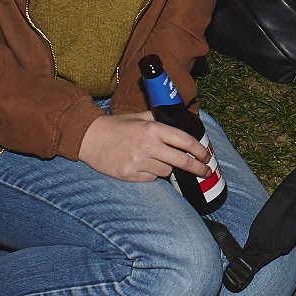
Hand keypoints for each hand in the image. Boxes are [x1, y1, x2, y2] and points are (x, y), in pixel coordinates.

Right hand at [78, 112, 210, 182]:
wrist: (89, 138)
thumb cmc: (117, 126)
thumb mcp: (140, 116)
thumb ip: (161, 118)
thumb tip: (181, 119)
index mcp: (152, 128)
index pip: (184, 141)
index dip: (199, 150)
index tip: (206, 156)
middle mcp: (148, 145)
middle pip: (182, 161)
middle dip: (198, 168)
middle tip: (206, 172)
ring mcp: (138, 162)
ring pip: (166, 171)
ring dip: (167, 167)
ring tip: (154, 159)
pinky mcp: (129, 174)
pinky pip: (151, 178)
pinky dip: (151, 174)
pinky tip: (141, 165)